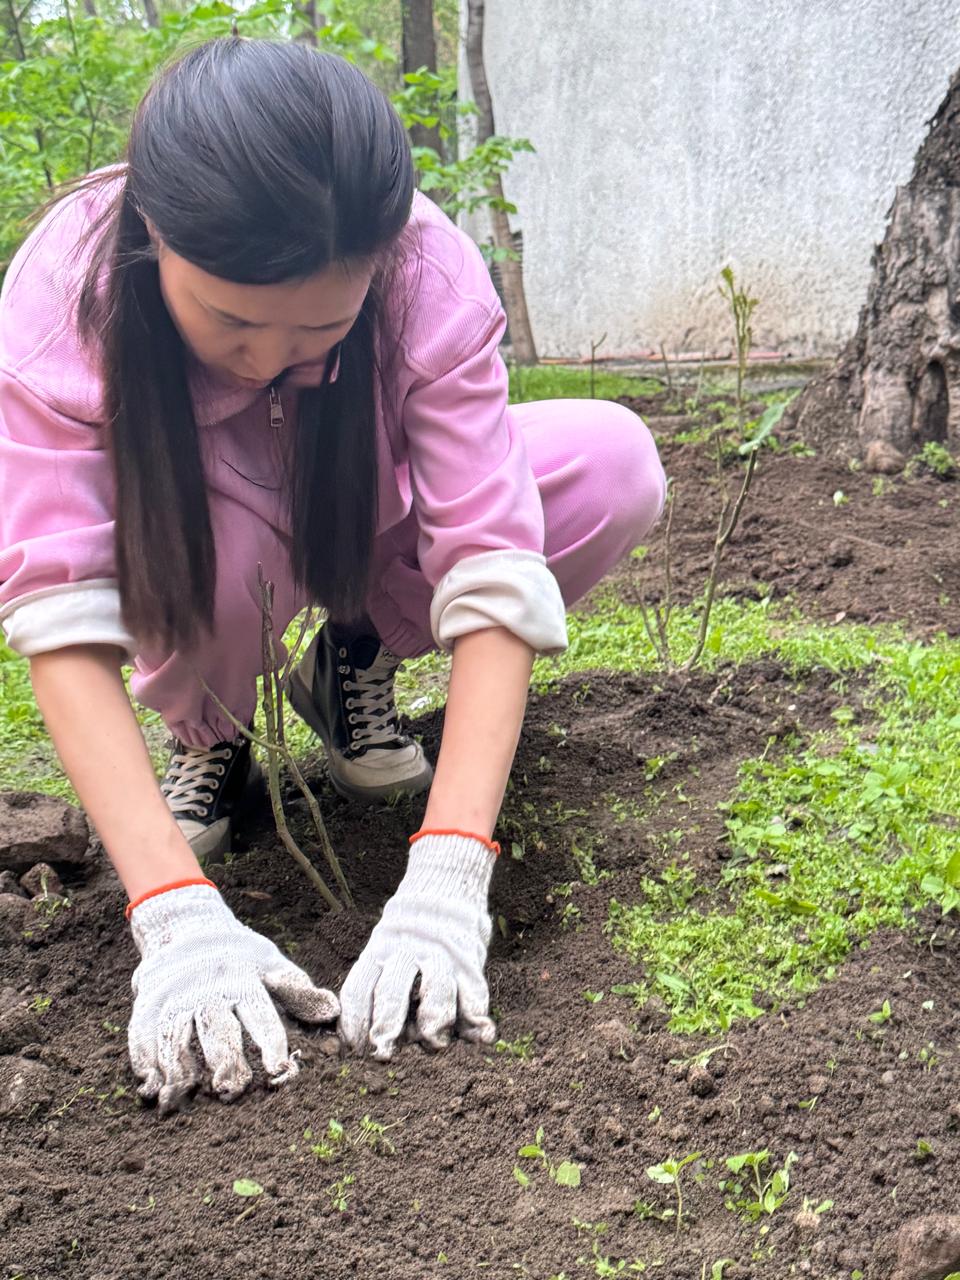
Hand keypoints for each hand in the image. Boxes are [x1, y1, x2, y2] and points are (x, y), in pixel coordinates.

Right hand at [128, 883, 338, 1111]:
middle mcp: (209, 989)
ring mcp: (176, 997)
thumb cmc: (238, 954)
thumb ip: (298, 992)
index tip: (279, 1070)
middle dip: (226, 1061)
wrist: (186, 925)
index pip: (260, 1014)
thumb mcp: (271, 964)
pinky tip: (152, 1088)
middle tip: (234, 1089)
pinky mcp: (148, 1004)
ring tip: (188, 1094)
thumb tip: (332, 1013)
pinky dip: (145, 1062)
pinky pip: (142, 1035)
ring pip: (177, 1035)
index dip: (271, 1043)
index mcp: (243, 980)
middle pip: (218, 1030)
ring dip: (181, 1068)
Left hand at [339, 832, 497, 1058]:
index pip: (358, 988)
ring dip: (434, 1025)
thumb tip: (356, 1039)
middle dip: (385, 1027)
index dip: (353, 1021)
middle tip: (382, 1053)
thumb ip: (377, 984)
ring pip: (436, 992)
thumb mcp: (384, 944)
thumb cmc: (408, 930)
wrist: (446, 880)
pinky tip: (480, 1036)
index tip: (354, 1049)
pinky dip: (477, 1018)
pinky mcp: (469, 958)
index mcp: (378, 949)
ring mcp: (440, 954)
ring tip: (433, 1043)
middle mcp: (406, 951)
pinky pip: (474, 992)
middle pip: (391, 993)